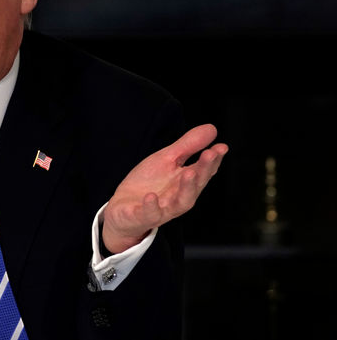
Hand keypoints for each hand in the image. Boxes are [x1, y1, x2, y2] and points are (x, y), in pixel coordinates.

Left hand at [102, 124, 227, 253]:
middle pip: (195, 186)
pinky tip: (150, 196)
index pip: (203, 171)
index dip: (213, 160)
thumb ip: (188, 146)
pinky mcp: (142, 216)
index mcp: (185, 182)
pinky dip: (151, 206)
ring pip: (179, 203)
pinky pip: (148, 214)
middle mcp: (178, 197)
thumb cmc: (149, 184)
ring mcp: (161, 209)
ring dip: (186, 189)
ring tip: (189, 173)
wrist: (123, 210)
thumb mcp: (166, 160)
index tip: (221, 147)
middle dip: (204, 170)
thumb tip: (212, 129)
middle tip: (210, 154)